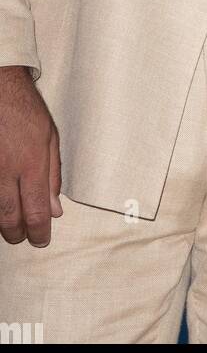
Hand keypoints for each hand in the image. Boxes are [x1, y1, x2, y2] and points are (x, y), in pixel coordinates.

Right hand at [0, 65, 62, 245]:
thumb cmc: (26, 112)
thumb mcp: (50, 138)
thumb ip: (53, 176)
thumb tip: (55, 210)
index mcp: (31, 164)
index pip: (35, 211)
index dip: (39, 232)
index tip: (41, 240)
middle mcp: (6, 171)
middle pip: (9, 218)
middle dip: (17, 234)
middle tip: (23, 237)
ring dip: (3, 223)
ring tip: (11, 225)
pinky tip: (0, 205)